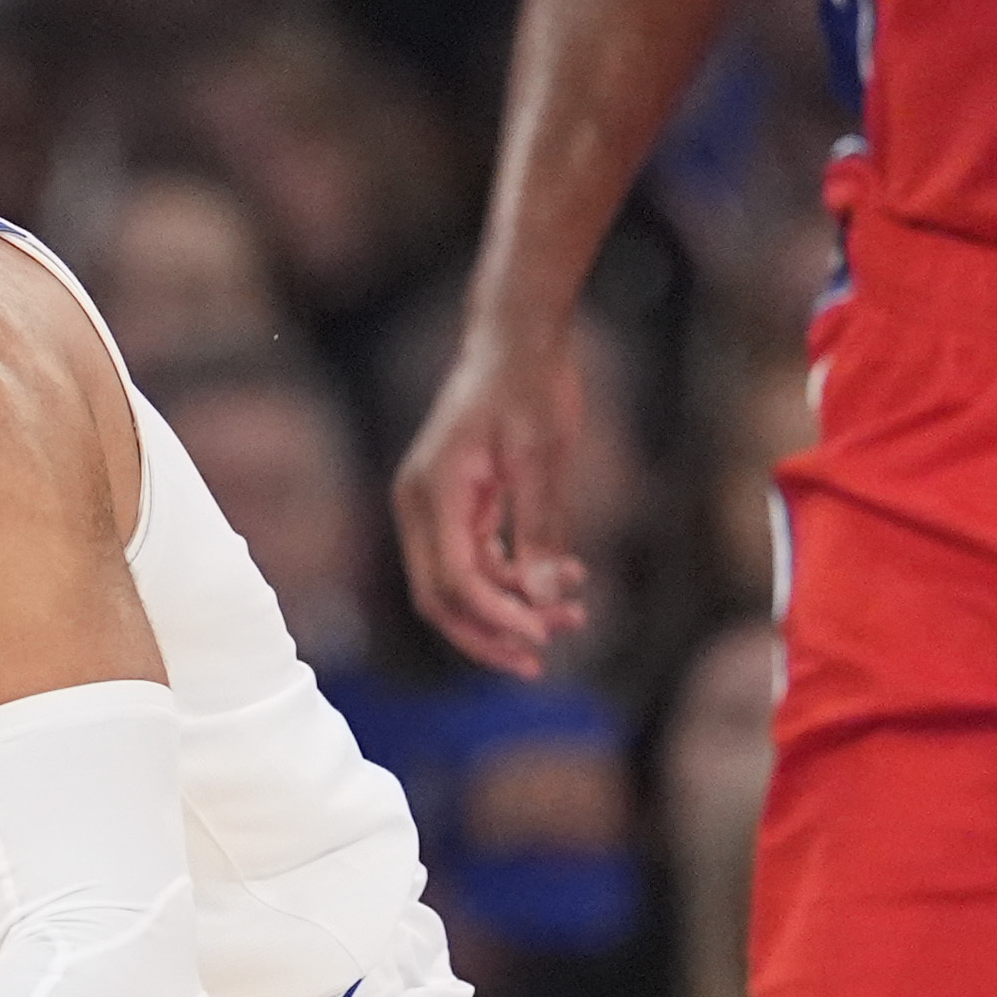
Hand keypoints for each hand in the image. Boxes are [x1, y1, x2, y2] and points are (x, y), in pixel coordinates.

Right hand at [391, 320, 589, 677]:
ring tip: (575, 616)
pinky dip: (515, 580)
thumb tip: (546, 596)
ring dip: (512, 608)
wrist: (518, 337)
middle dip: (492, 632)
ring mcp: (436, 508)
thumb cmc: (529, 386)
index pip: (452, 581)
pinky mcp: (459, 506)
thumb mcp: (544, 456)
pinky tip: (565, 581)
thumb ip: (541, 528)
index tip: (544, 634)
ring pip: (461, 585)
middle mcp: (421, 507)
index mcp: (432, 495)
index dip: (495, 617)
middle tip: (544, 658)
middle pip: (440, 598)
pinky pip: (478, 562)